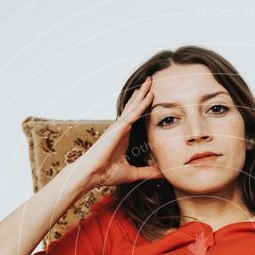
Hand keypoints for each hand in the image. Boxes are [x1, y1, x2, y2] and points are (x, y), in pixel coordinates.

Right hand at [72, 75, 163, 189]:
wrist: (93, 174)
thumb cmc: (107, 173)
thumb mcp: (133, 173)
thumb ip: (148, 172)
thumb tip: (162, 174)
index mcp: (124, 136)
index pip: (135, 117)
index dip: (142, 105)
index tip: (151, 95)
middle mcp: (121, 128)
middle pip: (133, 107)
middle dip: (142, 94)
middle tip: (150, 80)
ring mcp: (119, 127)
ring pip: (133, 106)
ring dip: (142, 93)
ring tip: (150, 81)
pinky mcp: (118, 128)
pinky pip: (132, 114)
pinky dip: (141, 105)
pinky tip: (148, 96)